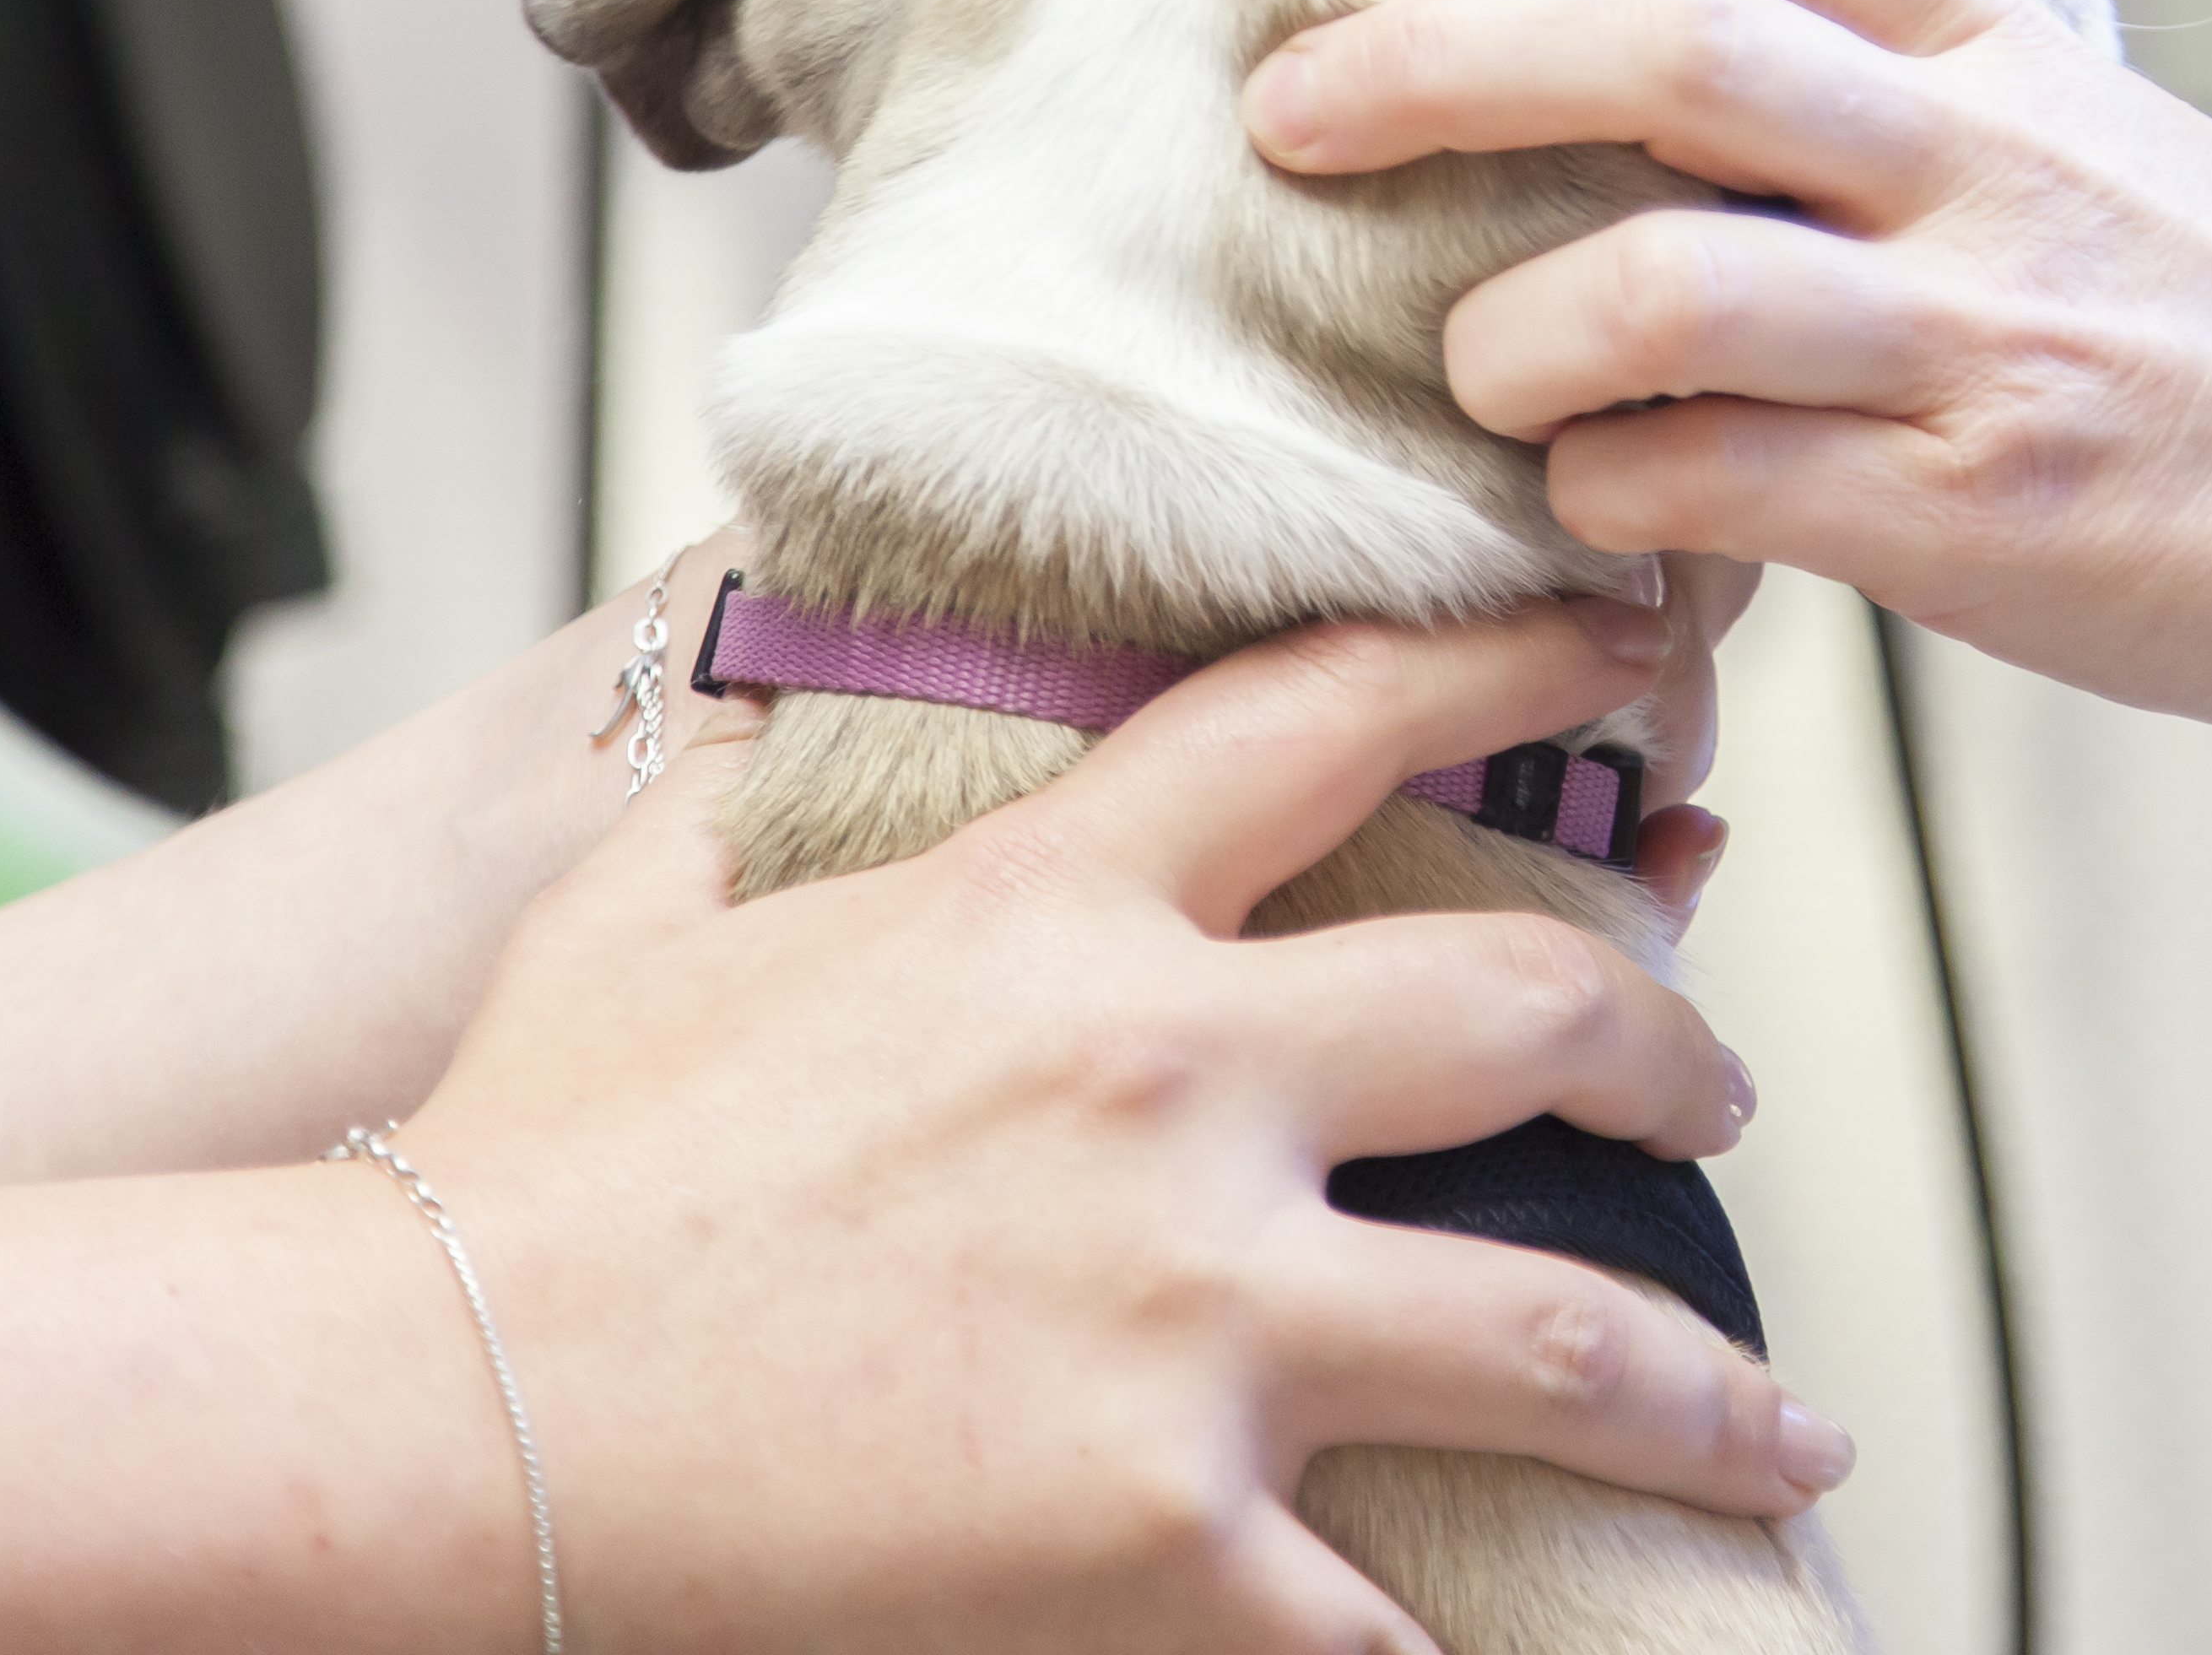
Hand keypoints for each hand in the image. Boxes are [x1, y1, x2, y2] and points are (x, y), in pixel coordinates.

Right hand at [413, 595, 1842, 1650]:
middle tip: (1722, 1094)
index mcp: (1060, 905)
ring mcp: (1185, 1318)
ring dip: (1708, 1389)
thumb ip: (763, 791)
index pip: (1350, 713)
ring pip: (1559, 1332)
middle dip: (1672, 1053)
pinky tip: (1556, 1653)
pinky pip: (1398, 1616)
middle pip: (1532, 1014)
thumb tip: (783, 703)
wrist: (419, 1399)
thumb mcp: (647, 912)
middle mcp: (1173, 1081)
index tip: (1639, 656)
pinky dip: (1483, 1645)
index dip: (1527, 664)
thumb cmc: (523, 1159)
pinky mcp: (1159, 1537)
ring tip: (1792, 1432)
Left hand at [1240, 0, 2211, 739]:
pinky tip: (1602, 509)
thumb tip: (1660, 110)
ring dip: (1516, 331)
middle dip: (1437, 64)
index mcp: (1996, 50)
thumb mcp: (2097, 148)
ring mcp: (1980, 336)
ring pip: (1669, 279)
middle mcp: (1979, 163)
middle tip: (1296, 107)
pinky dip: (1613, 497)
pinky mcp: (1980, 512)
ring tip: (1479, 371)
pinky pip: (1723, 485)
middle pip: (1665, 41)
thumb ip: (1896, 109)